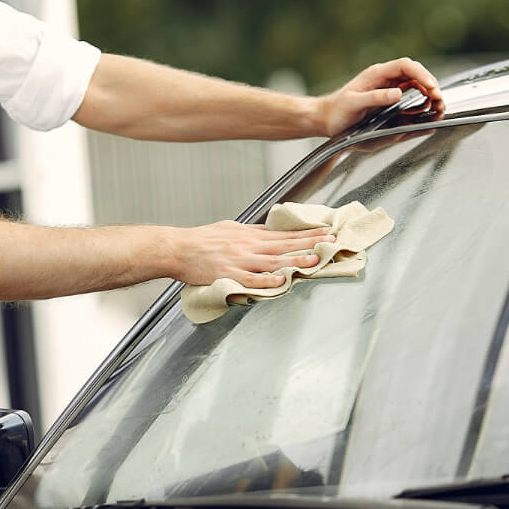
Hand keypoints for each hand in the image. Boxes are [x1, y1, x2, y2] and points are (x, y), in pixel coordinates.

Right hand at [173, 221, 329, 288]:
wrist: (178, 248)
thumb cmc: (201, 240)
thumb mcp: (230, 228)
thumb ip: (251, 232)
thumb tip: (269, 231)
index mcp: (249, 235)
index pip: (284, 234)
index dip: (306, 234)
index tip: (325, 233)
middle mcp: (247, 246)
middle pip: (284, 245)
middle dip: (309, 244)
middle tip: (330, 243)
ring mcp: (239, 260)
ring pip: (272, 261)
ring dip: (295, 260)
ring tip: (314, 260)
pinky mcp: (228, 274)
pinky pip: (251, 279)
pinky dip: (267, 280)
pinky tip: (281, 280)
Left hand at [317, 58, 442, 136]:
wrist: (327, 119)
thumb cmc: (337, 111)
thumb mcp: (353, 104)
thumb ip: (374, 98)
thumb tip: (397, 94)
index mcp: (376, 74)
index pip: (405, 66)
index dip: (421, 74)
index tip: (431, 87)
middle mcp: (384, 78)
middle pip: (415, 74)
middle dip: (430, 84)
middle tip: (438, 100)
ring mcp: (388, 88)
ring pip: (416, 84)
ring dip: (429, 93)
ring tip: (438, 106)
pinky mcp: (390, 99)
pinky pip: (411, 96)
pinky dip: (422, 101)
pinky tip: (427, 109)